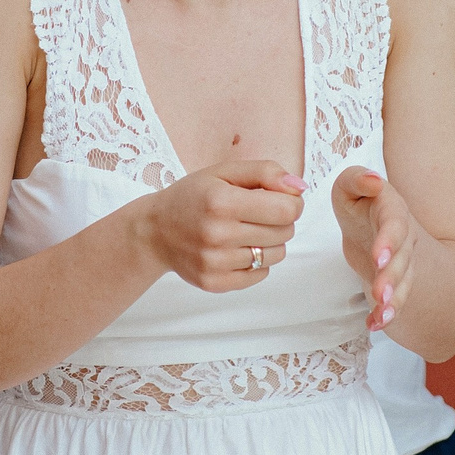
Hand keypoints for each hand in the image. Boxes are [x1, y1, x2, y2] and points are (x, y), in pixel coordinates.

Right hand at [136, 159, 305, 291]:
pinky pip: (260, 274)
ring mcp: (215, 262)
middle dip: (280, 220)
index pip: (286, 210)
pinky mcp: (214, 282)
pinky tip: (237, 249)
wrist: (155, 232)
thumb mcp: (224, 172)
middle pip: (284, 232)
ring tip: (247, 231)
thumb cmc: (194, 196)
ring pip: (276, 255)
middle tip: (259, 214)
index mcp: (221, 201)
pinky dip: (256, 262)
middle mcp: (217, 234)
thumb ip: (265, 172)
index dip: (292, 203)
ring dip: (270, 242)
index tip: (281, 200)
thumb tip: (299, 188)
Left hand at [333, 165, 415, 331]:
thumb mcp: (349, 185)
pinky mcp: (396, 281)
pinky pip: (396, 299)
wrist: (371, 223)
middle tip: (379, 294)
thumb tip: (373, 182)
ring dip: (394, 300)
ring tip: (382, 318)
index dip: (389, 240)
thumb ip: (357, 179)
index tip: (378, 258)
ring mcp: (403, 260)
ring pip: (404, 282)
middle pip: (402, 258)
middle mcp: (404, 237)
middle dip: (392, 277)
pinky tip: (374, 325)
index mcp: (392, 210)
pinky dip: (385, 314)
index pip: (395, 224)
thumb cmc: (357, 202)